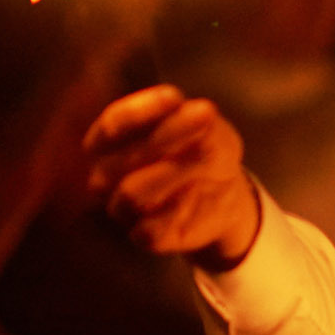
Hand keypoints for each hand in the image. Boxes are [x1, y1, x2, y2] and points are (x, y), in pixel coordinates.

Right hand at [84, 85, 260, 269]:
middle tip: (203, 139)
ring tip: (203, 167)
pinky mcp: (144, 236)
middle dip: (162, 144)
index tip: (174, 97)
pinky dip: (175, 212)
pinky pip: (148, 229)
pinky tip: (195, 196)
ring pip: (129, 195)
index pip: (114, 122)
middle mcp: (107, 172)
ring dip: (170, 178)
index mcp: (114, 138)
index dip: (141, 110)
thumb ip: (199, 120)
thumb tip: (202, 111)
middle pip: (118, 160)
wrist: (227, 194)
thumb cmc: (207, 151)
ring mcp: (121, 206)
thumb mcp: (211, 129)